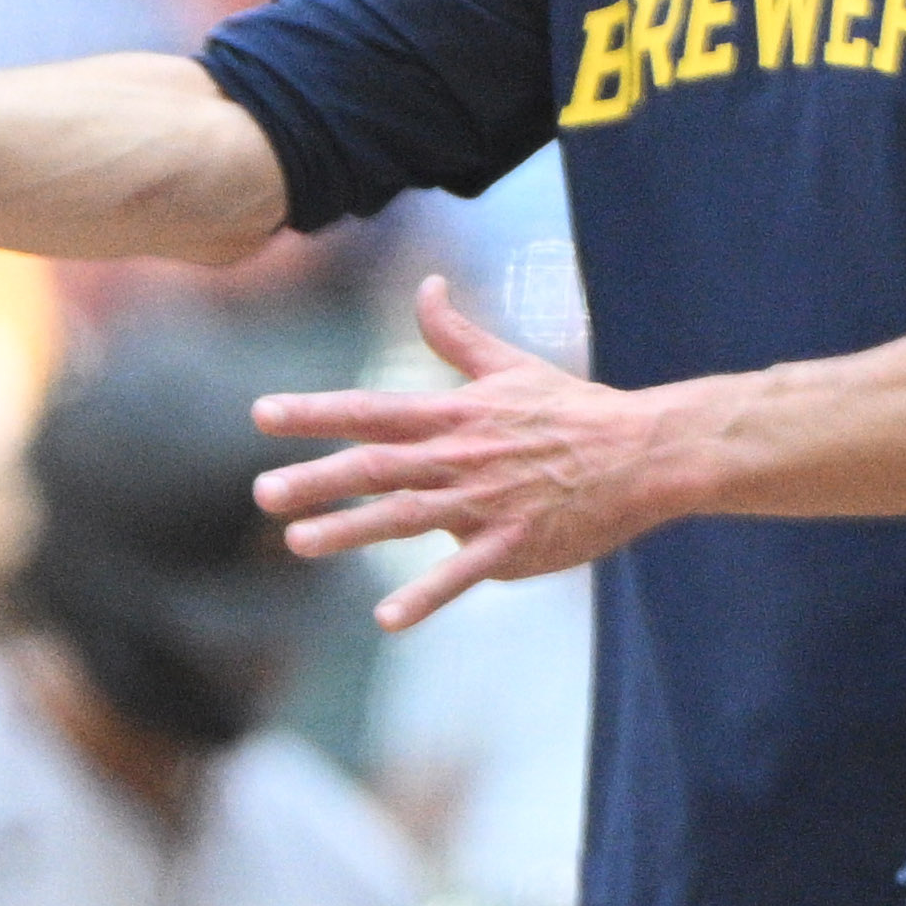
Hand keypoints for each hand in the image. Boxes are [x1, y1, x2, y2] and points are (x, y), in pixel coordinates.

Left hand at [255, 278, 683, 631]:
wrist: (644, 453)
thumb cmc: (574, 409)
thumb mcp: (508, 365)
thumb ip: (455, 335)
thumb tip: (427, 287)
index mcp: (454, 415)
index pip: (371, 411)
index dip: (315, 412)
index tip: (262, 413)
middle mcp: (458, 457)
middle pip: (375, 467)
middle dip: (316, 479)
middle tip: (263, 492)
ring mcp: (484, 503)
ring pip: (404, 517)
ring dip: (350, 531)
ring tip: (298, 543)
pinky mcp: (512, 545)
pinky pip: (460, 574)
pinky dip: (424, 596)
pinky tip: (385, 619)